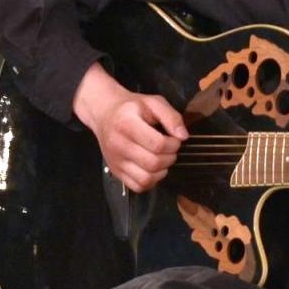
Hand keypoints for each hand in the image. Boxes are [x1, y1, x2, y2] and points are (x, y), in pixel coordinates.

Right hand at [71, 63, 189, 192]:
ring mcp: (115, 160)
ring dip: (161, 171)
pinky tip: (152, 168)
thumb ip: (171, 116)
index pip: (157, 144)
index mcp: (126, 123)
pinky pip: (138, 186)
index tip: (174, 139)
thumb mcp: (153, 102)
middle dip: (170, 158)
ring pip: (146, 179)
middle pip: (153, 163)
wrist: (105, 113)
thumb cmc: (131, 107)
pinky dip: (150, 181)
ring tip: (162, 159)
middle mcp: (118, 144)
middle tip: (170, 149)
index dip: (173, 144)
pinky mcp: (115, 171)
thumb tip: (183, 136)